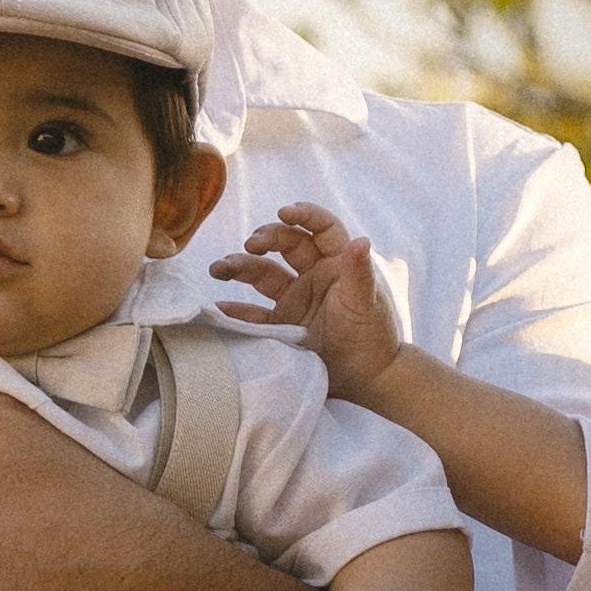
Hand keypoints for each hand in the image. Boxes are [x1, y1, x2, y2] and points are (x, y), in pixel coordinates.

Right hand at [217, 201, 405, 391]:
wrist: (367, 378)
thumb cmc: (373, 336)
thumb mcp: (365, 302)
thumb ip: (359, 273)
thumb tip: (361, 240)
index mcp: (336, 262)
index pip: (322, 228)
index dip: (305, 215)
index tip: (284, 212)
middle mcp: (313, 274)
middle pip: (286, 244)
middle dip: (266, 239)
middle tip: (251, 244)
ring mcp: (296, 298)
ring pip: (263, 273)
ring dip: (240, 267)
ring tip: (218, 269)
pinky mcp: (282, 324)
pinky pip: (254, 314)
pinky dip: (235, 312)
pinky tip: (217, 309)